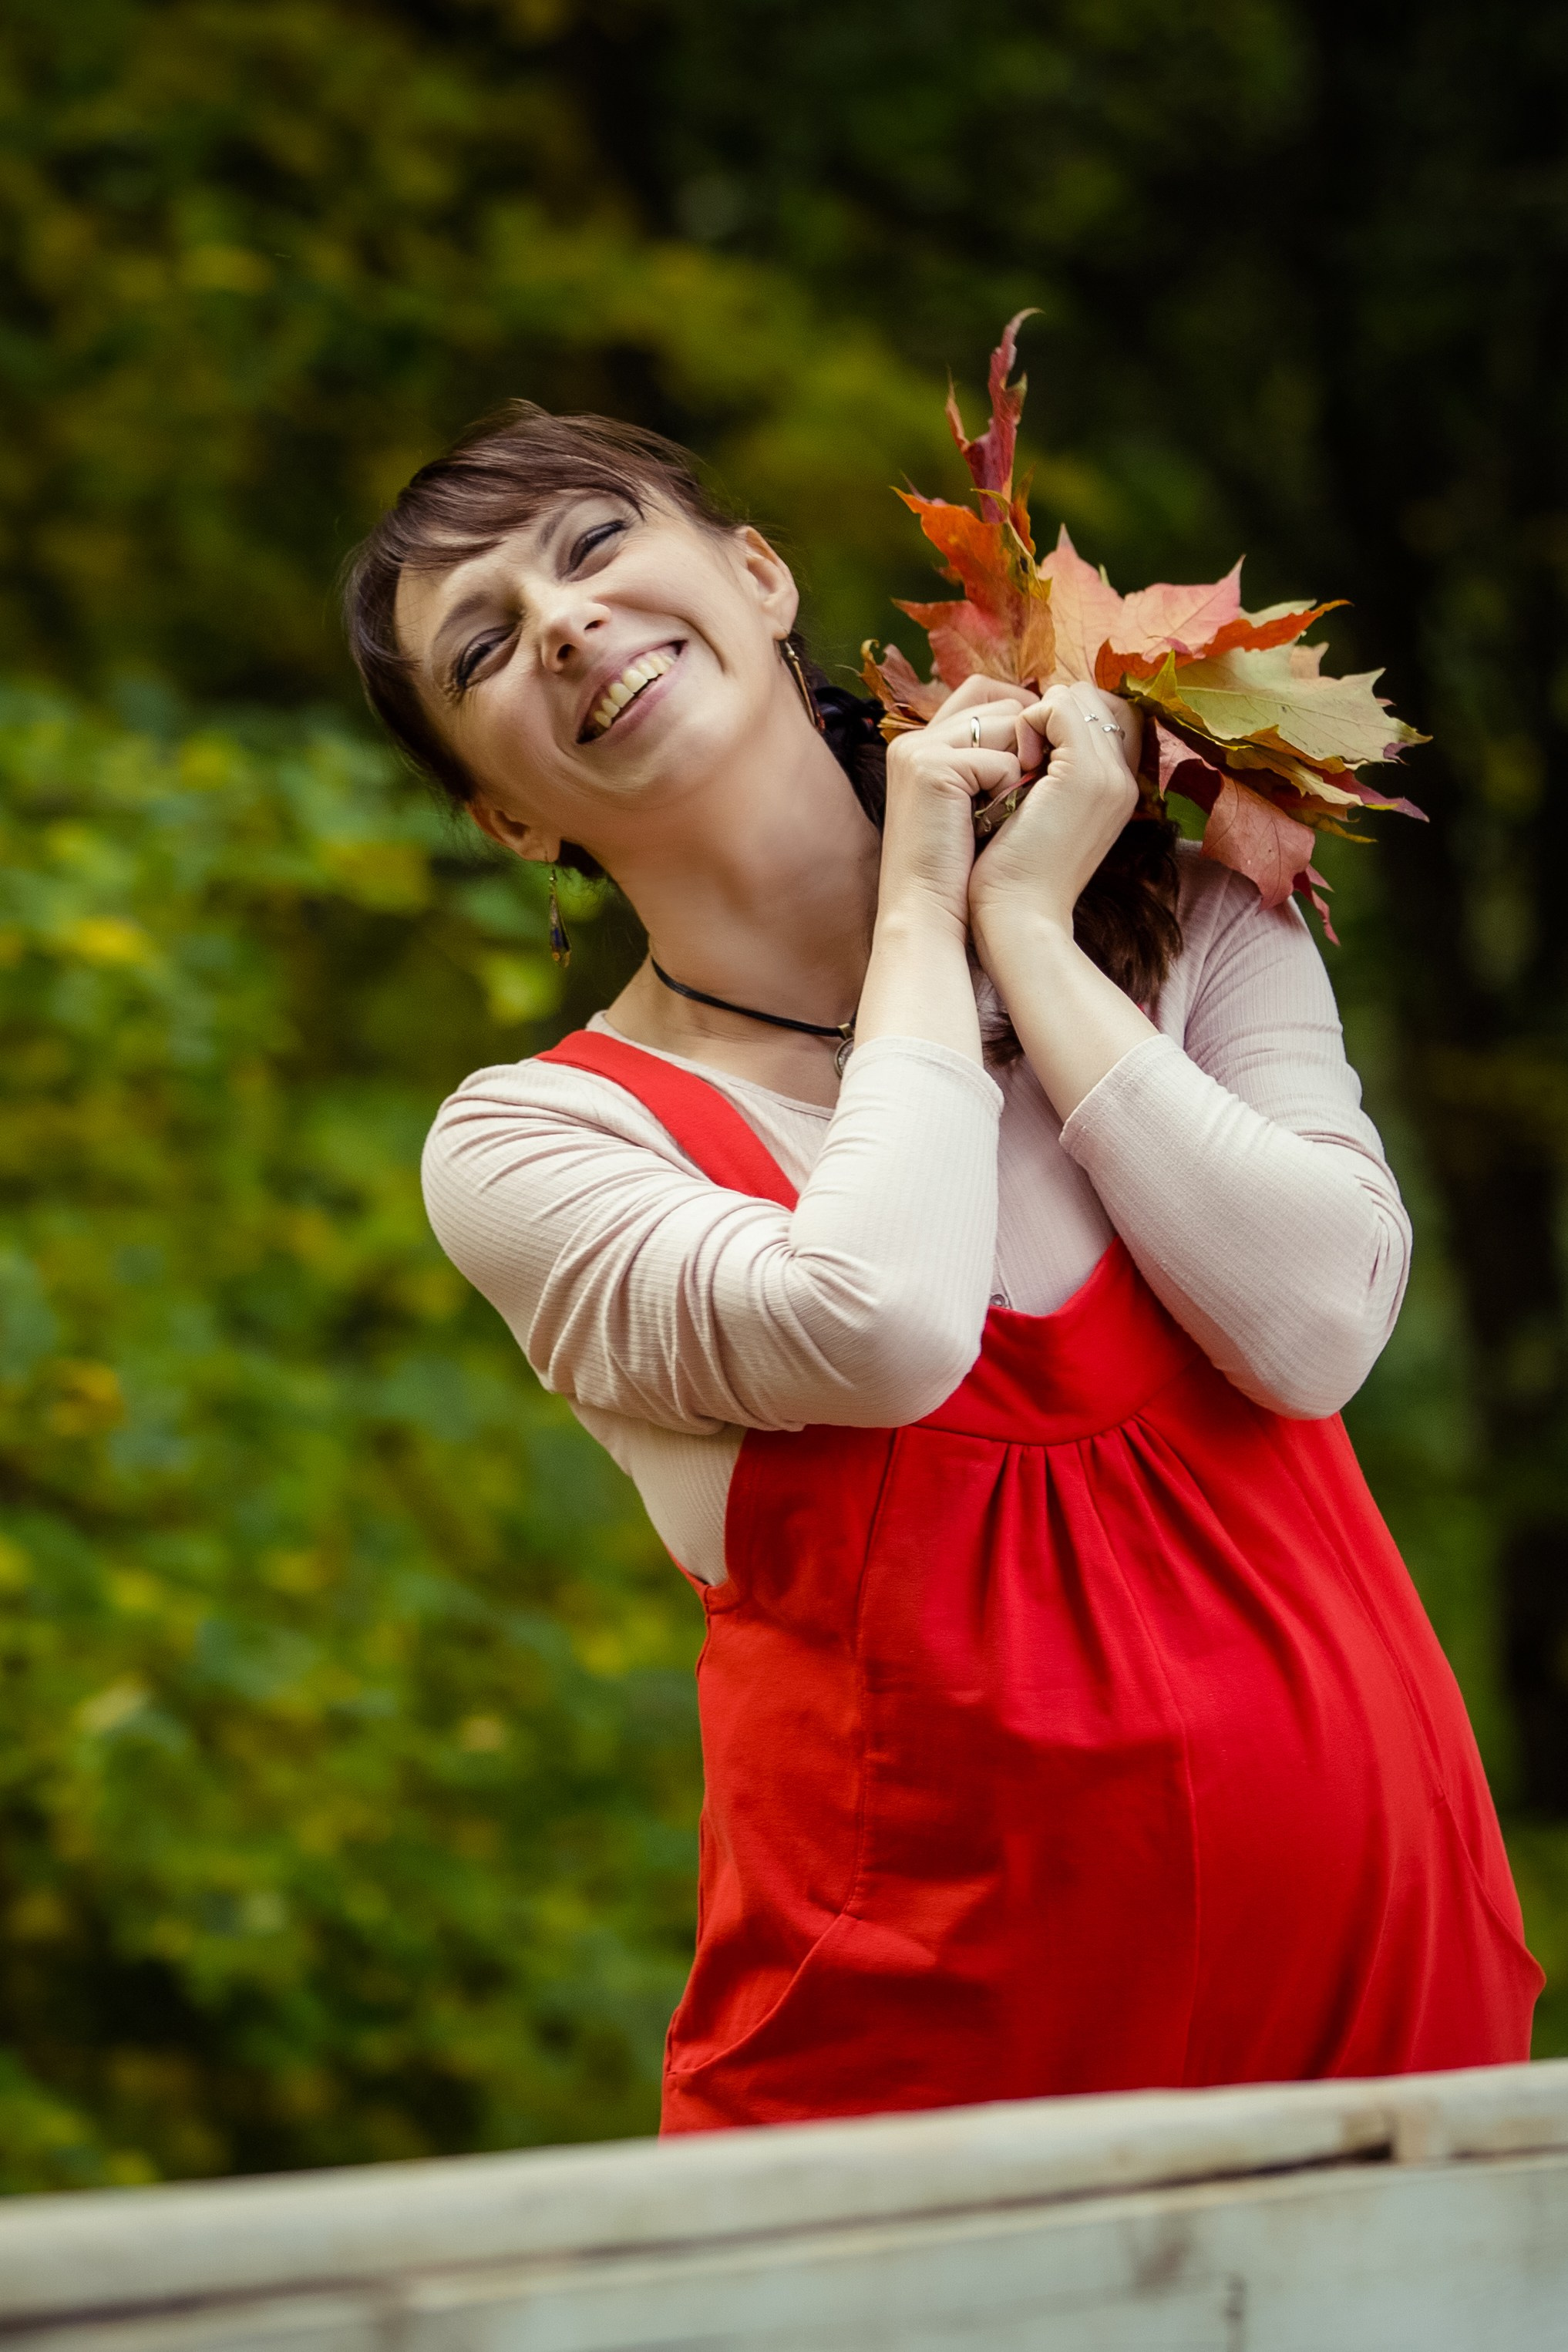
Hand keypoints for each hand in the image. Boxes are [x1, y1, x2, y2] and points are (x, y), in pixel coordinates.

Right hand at [878, 675, 1037, 937]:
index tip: (1040, 758)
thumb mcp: (973, 804)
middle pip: (1002, 705)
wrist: (928, 913)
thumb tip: (1044, 722)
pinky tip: (988, 825)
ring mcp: (919, 749)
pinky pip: (1003, 760)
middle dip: (1028, 745)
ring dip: (1021, 770)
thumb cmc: (959, 871)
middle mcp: (914, 739)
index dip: (1022, 716)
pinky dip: (1009, 793)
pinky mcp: (931, 766)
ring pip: (1007, 725)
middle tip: (1020, 796)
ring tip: (1000, 814)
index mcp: (921, 746)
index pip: (982, 693)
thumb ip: (990, 760)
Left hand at [967, 683, 1140, 962]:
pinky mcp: (1084, 773)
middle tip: (1018, 756)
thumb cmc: (1013, 873)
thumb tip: (1027, 733)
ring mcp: (1109, 774)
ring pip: (1077, 697)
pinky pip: (1058, 707)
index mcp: (1116, 789)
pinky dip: (1027, 721)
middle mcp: (1122, 778)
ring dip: (1037, 715)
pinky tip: (1011, 764)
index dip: (1061, 719)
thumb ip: (1046, 773)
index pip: (1104, 716)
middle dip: (1049, 712)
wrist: (1017, 917)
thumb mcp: (1037, 813)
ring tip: (1014, 762)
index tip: (1026, 754)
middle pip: (1094, 699)